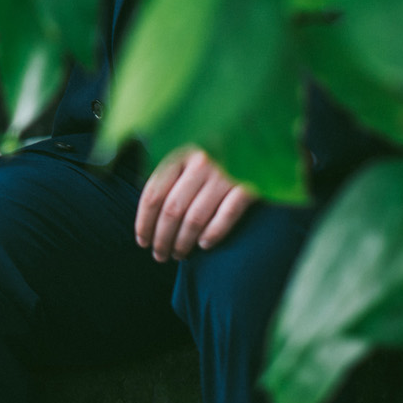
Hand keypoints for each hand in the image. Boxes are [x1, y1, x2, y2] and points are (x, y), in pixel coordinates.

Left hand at [135, 147, 255, 261]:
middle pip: (172, 210)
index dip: (144, 222)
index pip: (153, 194)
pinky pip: (227, 216)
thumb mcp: (187, 160)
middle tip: (160, 255)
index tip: (142, 241)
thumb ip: (168, 180)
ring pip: (195, 218)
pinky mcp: (248, 186)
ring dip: (184, 242)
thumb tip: (146, 219)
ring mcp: (225, 174)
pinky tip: (204, 245)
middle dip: (162, 238)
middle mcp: (200, 163)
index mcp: (179, 155)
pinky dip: (213, 233)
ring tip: (179, 254)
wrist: (260, 147)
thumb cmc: (215, 160)